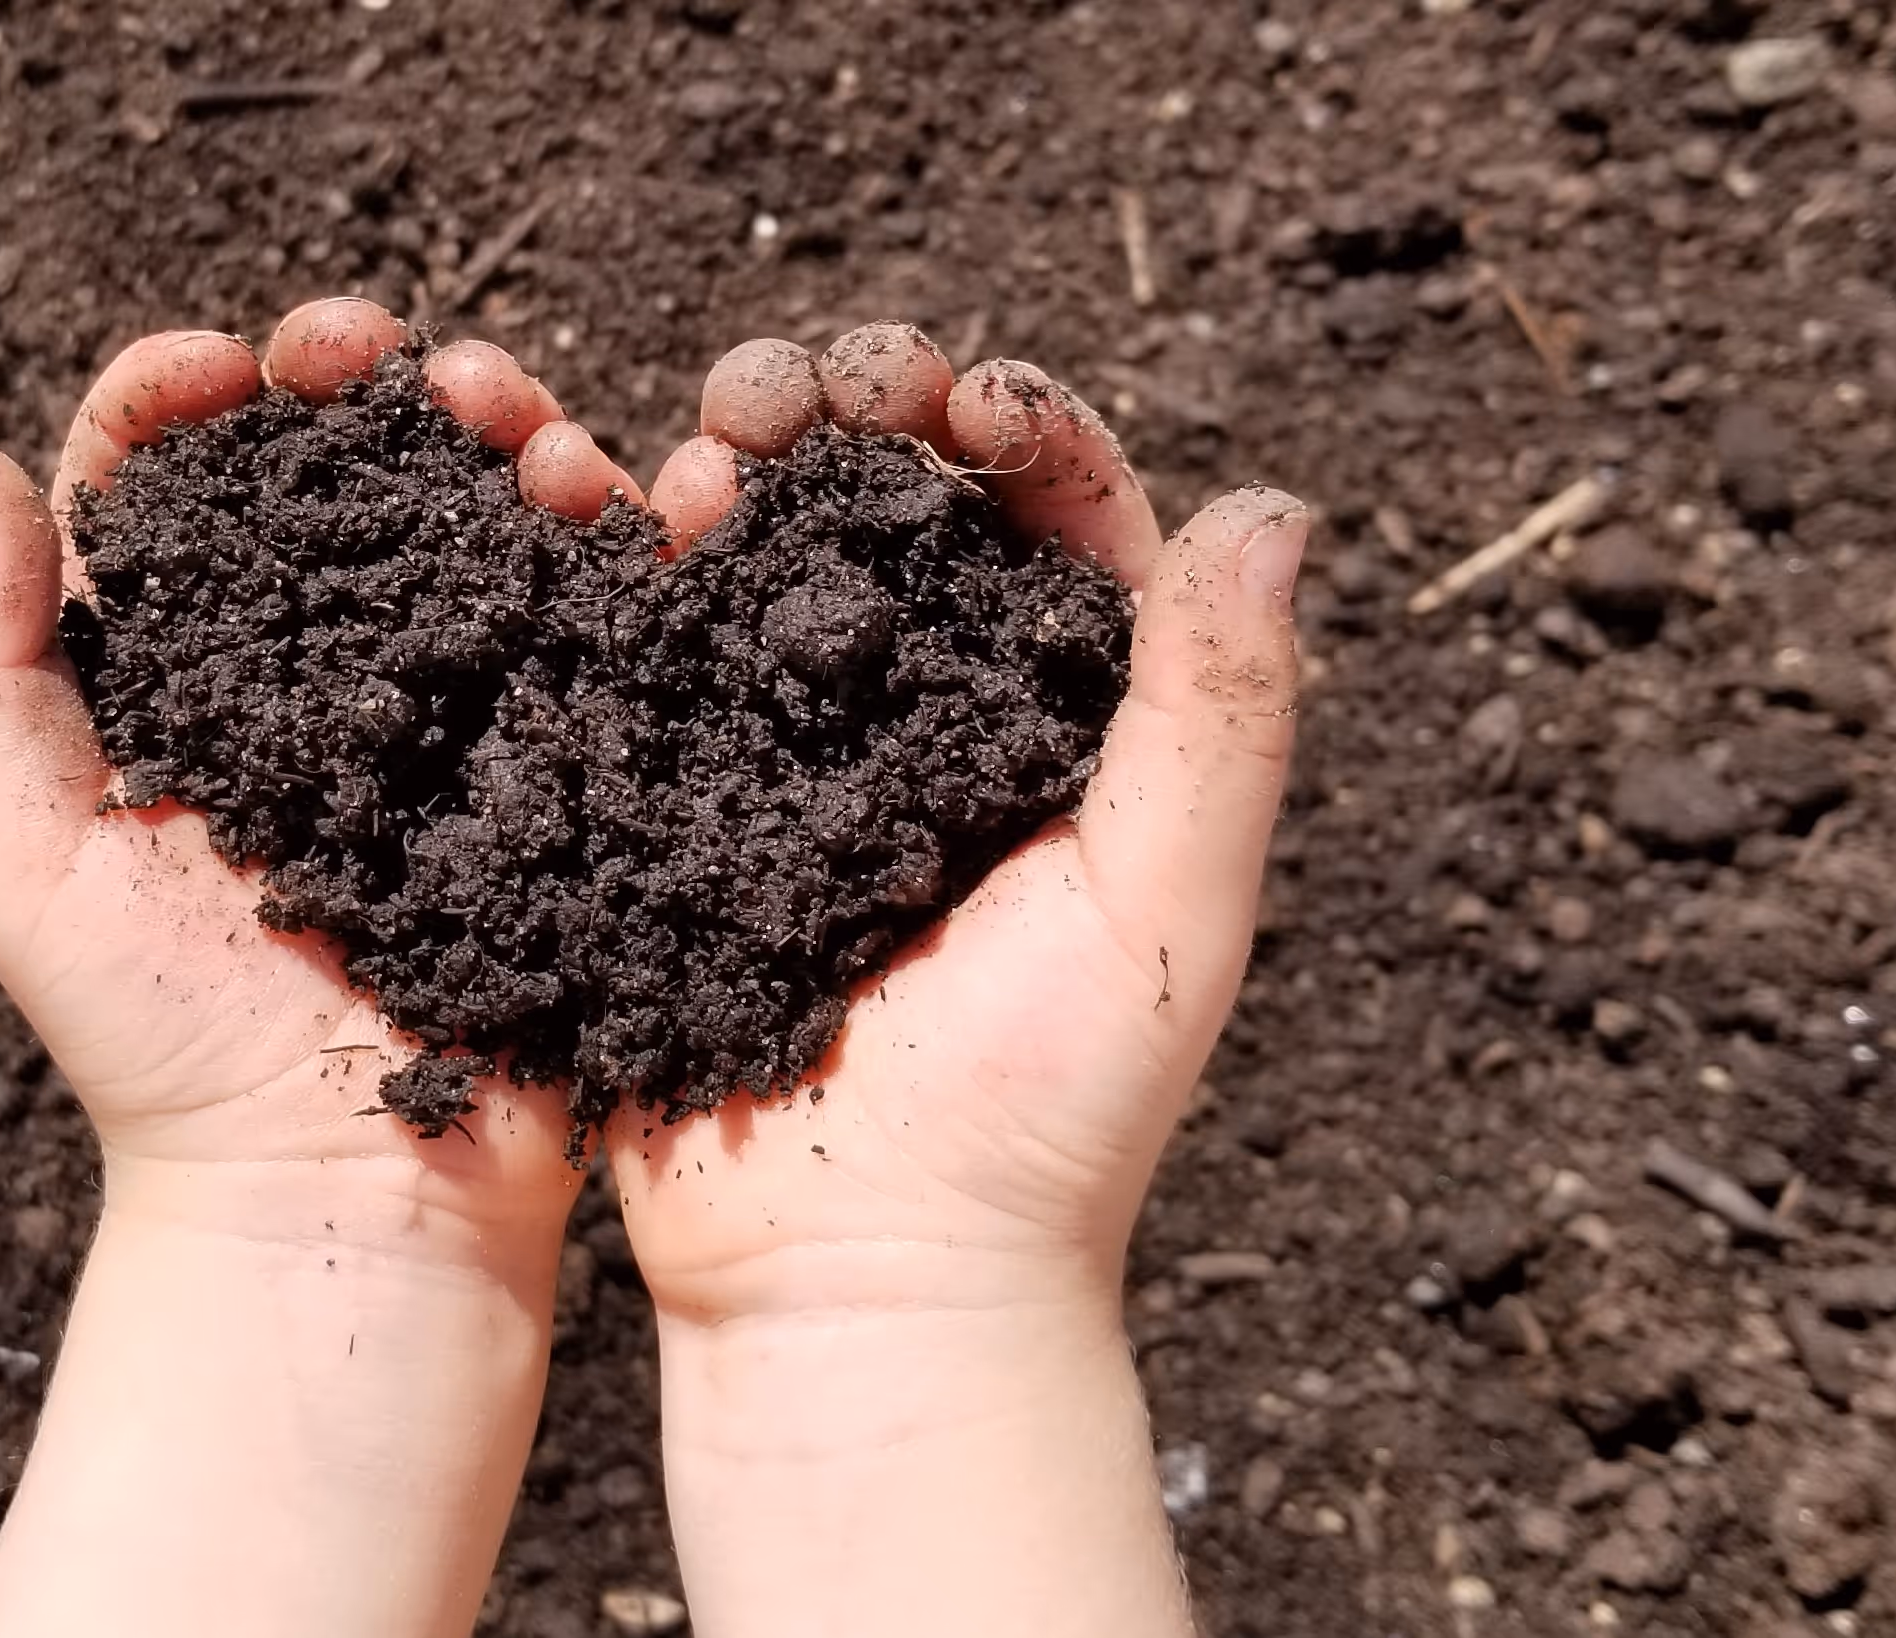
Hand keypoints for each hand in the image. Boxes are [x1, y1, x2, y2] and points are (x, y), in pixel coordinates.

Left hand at [0, 298, 613, 1637]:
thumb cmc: (165, 1052)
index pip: (168, 486)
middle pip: (344, 472)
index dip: (186, 396)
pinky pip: (593, 613)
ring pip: (478, 516)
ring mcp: (450, 709)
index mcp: (175, 676)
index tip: (224, 367)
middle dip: (373, 385)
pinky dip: (614, 532)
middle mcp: (314, 672)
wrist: (348, 1204)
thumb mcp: (25, 860)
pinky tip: (617, 505)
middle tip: (395, 357)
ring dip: (503, 431)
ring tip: (521, 424)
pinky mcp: (560, 754)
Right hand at [586, 326, 1305, 1637]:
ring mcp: (793, 760)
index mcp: (1068, 730)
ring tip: (714, 436)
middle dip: (850, 409)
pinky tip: (624, 516)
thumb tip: (1271, 511)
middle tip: (799, 387)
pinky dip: (638, 566)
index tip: (960, 392)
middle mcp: (932, 722)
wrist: (854, 1284)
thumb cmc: (1037, 1125)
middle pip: (897, 508)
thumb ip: (1222, 715)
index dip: (1016, 423)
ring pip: (768, 555)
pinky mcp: (677, 805)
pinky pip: (654, 653)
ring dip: (741, 460)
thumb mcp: (1167, 911)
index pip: (1060, 522)